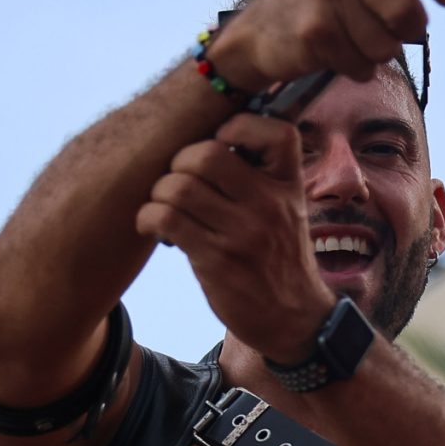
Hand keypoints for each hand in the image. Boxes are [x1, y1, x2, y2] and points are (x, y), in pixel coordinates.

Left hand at [136, 112, 334, 359]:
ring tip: (162, 205)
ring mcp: (244, 234)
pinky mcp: (217, 262)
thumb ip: (258, 177)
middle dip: (180, 162)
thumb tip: (204, 141)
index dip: (237, 125)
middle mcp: (269, 204)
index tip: (221, 142)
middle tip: (177, 179)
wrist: (296, 320)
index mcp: (289, 184)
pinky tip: (152, 225)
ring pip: (179, 187)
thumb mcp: (288, 209)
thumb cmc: (280, 258)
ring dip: (159, 193)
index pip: (274, 131)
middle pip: (207, 154)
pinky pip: (166, 220)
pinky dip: (148, 217)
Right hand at [206, 0, 444, 90]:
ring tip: (358, 41)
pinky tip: (340, 55)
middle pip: (405, 7)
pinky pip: (360, 63)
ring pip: (385, 44)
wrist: (264, 29)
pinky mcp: (312, 29)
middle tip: (399, 31)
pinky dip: (356, 68)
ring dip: (378, 53)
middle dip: (409, 30)